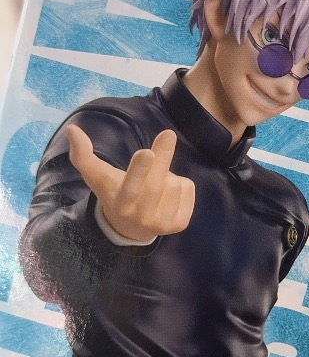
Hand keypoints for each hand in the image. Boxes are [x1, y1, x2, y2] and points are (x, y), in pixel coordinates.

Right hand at [67, 124, 194, 242]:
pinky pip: (187, 189)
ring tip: (155, 183)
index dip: (139, 169)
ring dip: (168, 174)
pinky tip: (168, 194)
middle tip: (167, 135)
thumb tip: (72, 129)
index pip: (130, 186)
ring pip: (175, 184)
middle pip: (157, 182)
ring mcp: (162, 224)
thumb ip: (83, 155)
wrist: (131, 227)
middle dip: (162, 155)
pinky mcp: (179, 224)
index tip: (147, 152)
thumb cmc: (113, 191)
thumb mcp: (97, 176)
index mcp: (120, 203)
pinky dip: (181, 184)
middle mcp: (141, 217)